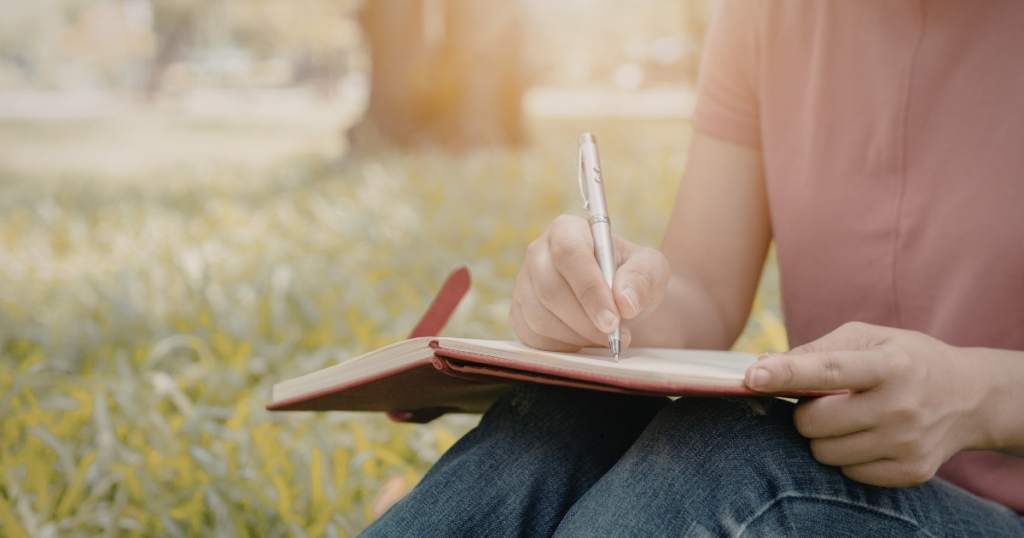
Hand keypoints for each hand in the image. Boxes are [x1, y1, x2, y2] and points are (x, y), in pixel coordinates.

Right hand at [510, 214, 669, 351]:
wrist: (618, 299)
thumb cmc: (632, 277)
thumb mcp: (651, 269)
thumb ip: (643, 278)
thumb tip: (625, 301)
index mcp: (567, 230)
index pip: (569, 254)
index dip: (590, 290)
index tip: (614, 319)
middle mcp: (538, 252)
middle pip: (550, 290)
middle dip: (586, 321)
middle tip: (616, 335)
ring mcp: (524, 283)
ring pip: (539, 318)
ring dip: (577, 337)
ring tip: (606, 338)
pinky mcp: (518, 311)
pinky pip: (532, 336)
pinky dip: (562, 346)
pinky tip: (585, 341)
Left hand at [744, 322, 989, 486]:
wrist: (970, 396)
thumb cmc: (904, 359)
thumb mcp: (868, 338)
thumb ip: (816, 351)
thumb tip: (764, 367)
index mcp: (890, 365)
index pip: (828, 370)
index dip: (787, 374)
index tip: (753, 376)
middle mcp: (901, 406)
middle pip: (815, 422)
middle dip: (805, 412)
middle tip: (824, 401)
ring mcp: (908, 443)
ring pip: (825, 452)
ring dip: (823, 437)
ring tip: (849, 417)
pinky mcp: (912, 471)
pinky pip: (848, 472)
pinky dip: (847, 456)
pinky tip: (868, 437)